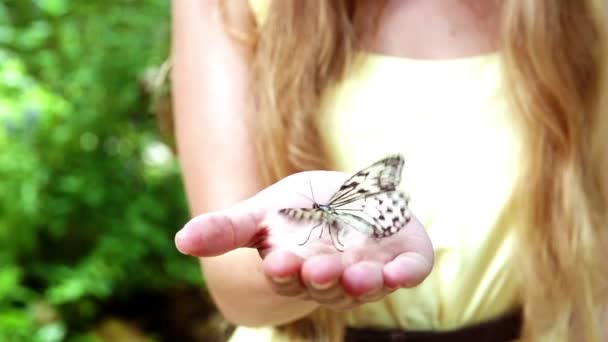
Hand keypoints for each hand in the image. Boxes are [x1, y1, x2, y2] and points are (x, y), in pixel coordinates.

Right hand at [175, 171, 433, 310]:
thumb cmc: (296, 214)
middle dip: (322, 278)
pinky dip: (405, 274)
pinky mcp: (401, 261)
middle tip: (317, 266)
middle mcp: (331, 278)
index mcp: (295, 269)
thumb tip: (180, 240)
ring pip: (364, 286)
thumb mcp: (259, 215)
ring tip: (360, 275)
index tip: (278, 261)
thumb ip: (225, 229)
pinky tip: (399, 271)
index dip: (284, 272)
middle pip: (327, 284)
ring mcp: (368, 272)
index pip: (287, 276)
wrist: (343, 203)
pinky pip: (406, 273)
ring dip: (363, 284)